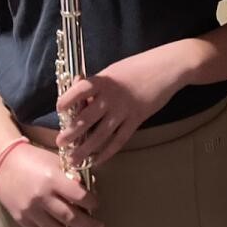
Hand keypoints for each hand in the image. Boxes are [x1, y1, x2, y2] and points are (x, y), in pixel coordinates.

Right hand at [0, 142, 101, 226]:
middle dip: (87, 224)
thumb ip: (71, 177)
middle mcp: (41, 197)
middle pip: (69, 216)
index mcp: (52, 179)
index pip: (78, 196)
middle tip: (98, 226)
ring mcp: (30, 211)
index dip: (91, 202)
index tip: (96, 205)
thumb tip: (87, 192)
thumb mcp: (56, 161)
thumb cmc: (33, 158)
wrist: (3, 163)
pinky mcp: (21, 220)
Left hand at [56, 48, 180, 165]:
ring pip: (101, 134)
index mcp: (104, 80)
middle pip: (87, 118)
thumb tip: (77, 92)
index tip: (59, 110)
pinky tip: (98, 160)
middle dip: (71, 133)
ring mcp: (125, 109)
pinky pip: (120, 139)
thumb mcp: (114, 70)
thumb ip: (97, 83)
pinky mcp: (137, 119)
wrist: (168, 67)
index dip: (67, 100)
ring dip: (85, 148)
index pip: (80, 91)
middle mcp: (112, 96)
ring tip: (74, 159)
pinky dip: (107, 152)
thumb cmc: (140, 66)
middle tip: (60, 143)